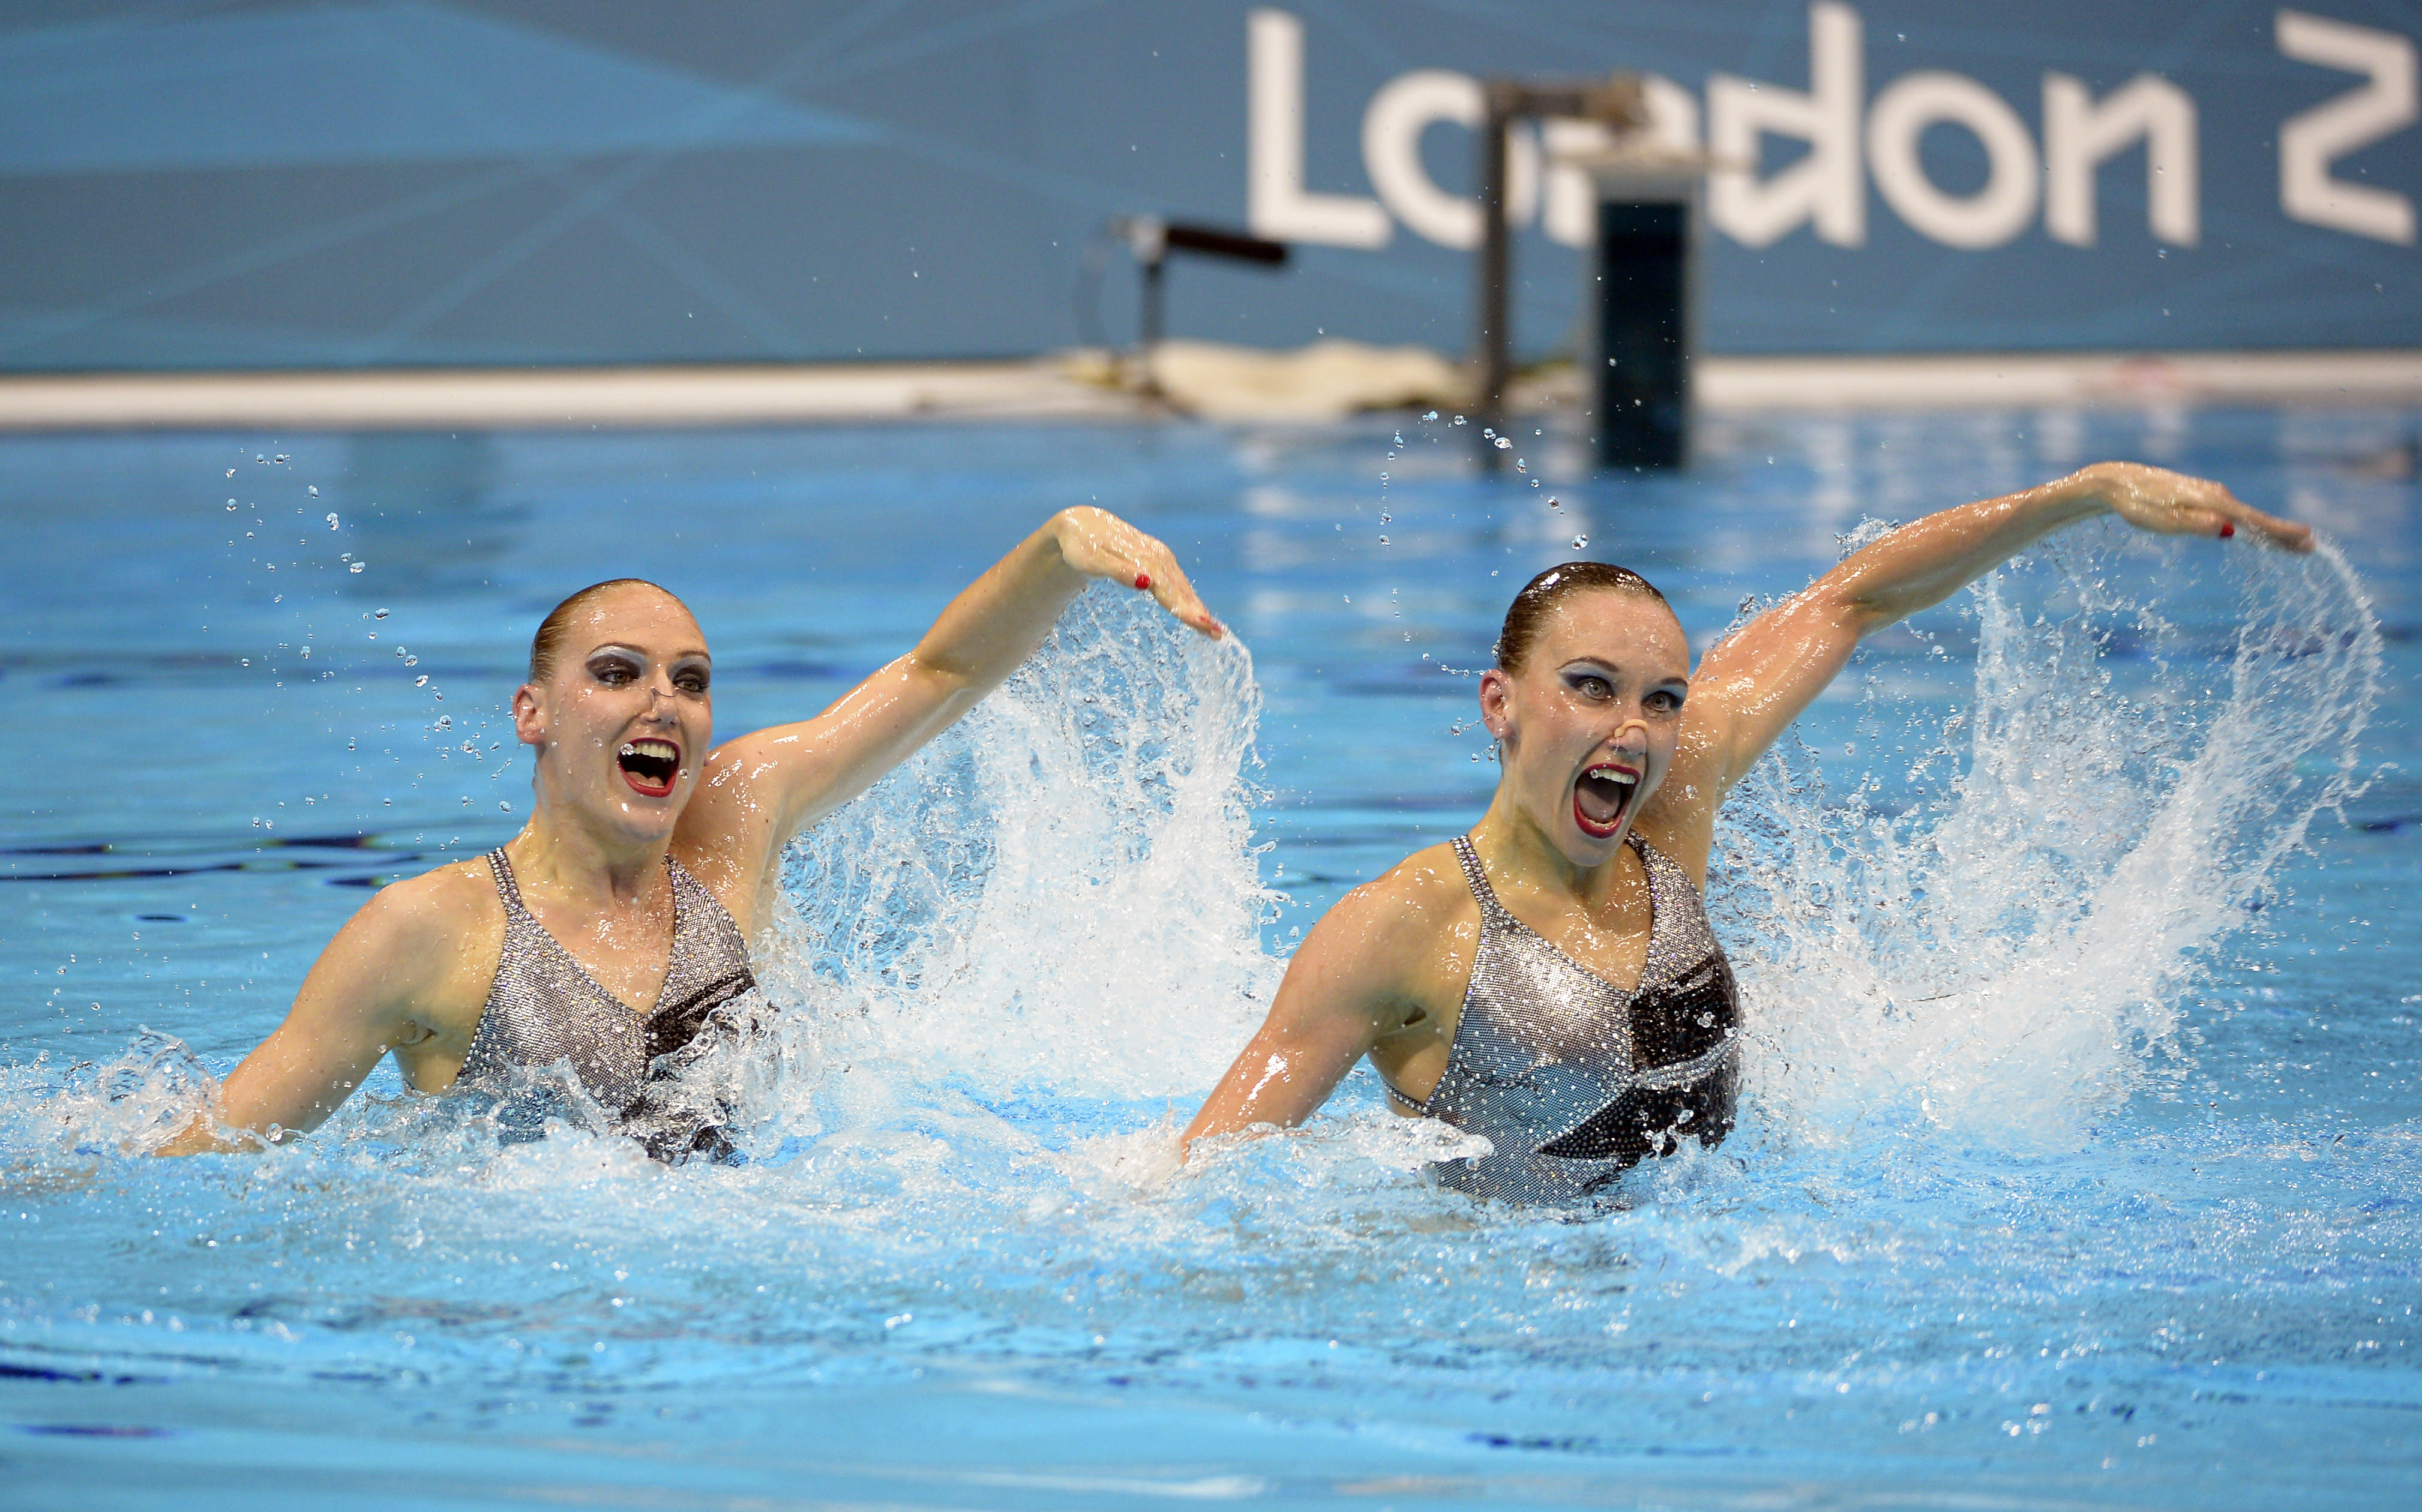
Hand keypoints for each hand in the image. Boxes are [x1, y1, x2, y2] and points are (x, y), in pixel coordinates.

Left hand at [1050, 506, 1224, 637]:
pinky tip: (1197, 612)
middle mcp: (1157, 555)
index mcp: (1143, 556)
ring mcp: (1160, 556)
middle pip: (1179, 588)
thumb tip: (1145, 584)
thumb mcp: (1092, 561)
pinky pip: (1177, 582)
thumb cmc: (1081, 547)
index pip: (1168, 588)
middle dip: (1198, 612)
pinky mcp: (1158, 559)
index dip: (1184, 607)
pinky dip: (1189, 598)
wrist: (1082, 525)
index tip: (1202, 624)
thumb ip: (1118, 571)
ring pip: (1181, 586)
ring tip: (1214, 630)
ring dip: (1198, 607)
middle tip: (1217, 634)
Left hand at [2078, 461, 2313, 552]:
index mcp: (2212, 502)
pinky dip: (2250, 523)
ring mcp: (2209, 494)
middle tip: (2310, 547)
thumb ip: (2196, 525)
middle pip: (2255, 518)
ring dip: (2269, 529)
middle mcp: (2216, 495)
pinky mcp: (2199, 497)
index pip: (2253, 521)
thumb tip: (2229, 530)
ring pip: (2245, 515)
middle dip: (2282, 533)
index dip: (2280, 532)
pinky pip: (2233, 512)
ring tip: (2292, 543)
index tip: (2307, 540)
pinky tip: (2256, 532)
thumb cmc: (2139, 505)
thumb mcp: (2164, 521)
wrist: (2118, 482)